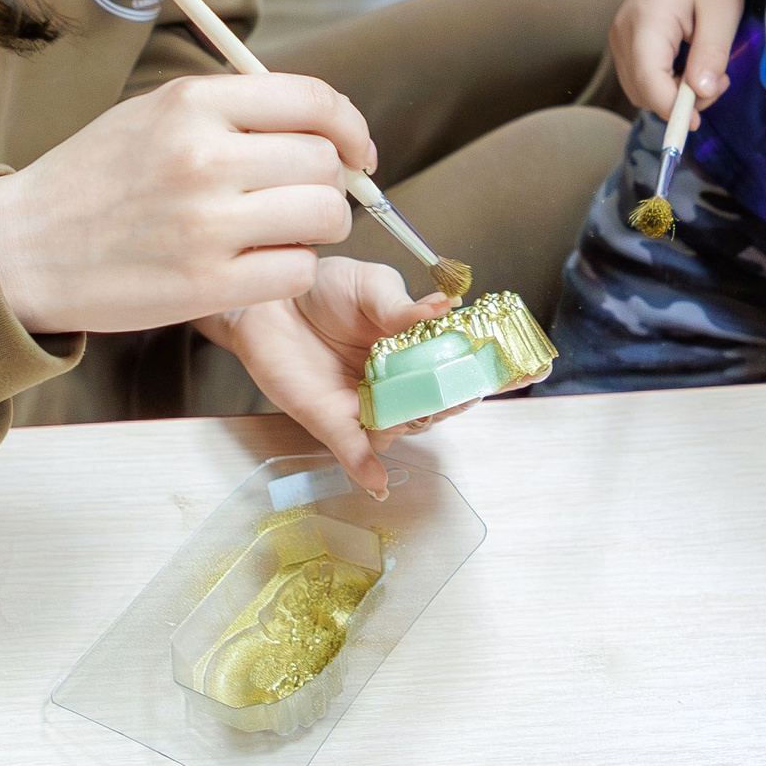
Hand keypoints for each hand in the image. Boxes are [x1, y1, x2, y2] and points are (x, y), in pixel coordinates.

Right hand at [0, 72, 367, 334]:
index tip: (357, 151)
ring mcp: (206, 224)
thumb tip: (324, 128)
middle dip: (333, 184)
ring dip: (319, 229)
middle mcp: (204, 157)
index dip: (350, 128)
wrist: (22, 249)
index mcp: (193, 103)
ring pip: (325, 218)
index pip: (313, 100)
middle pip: (325, 163)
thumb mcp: (156, 113)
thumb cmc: (96, 178)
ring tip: (283, 233)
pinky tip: (259, 265)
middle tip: (307, 199)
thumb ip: (235, 112)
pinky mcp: (206, 285)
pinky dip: (292, 270)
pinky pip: (298, 271)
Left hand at [209, 259, 461, 493]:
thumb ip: (402, 304)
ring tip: (407, 409)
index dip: (473, 374)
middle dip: (444, 403)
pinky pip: (352, 449)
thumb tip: (445, 306)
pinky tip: (377, 481)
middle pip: (431, 405)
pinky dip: (365, 466)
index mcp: (412, 347)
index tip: (495, 373)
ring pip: (398, 427)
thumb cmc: (322, 288)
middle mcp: (393, 382)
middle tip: (448, 390)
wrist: (270, 299)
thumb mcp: (369, 284)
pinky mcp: (330, 420)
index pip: (452, 369)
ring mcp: (364, 404)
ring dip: (407, 424)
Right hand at [610, 0, 744, 117]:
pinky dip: (665, 85)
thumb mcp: (722, 12)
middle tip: (717, 81)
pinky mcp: (625, 42)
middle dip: (678, 102)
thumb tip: (701, 95)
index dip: (672, 109)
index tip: (698, 121)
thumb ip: (711, 53)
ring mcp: (619, 39)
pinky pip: (641, 78)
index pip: (649, 82)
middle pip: (641, 92)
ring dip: (673, 96)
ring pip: (640, 90)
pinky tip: (691, 68)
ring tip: (708, 72)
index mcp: (645, 24)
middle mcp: (622, 34)